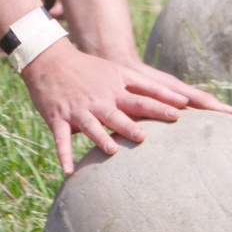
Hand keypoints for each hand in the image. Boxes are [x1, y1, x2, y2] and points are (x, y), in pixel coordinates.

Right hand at [18, 40, 230, 174]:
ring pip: (91, 125)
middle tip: (146, 136)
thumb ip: (144, 86)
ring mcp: (78, 108)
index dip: (161, 103)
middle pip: (119, 111)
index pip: (143, 95)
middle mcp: (99, 98)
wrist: (50, 60)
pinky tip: (69, 171)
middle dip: (132, 124)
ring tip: (112, 150)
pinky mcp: (58, 118)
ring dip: (100, 138)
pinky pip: (61, 139)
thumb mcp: (117, 72)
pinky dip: (64, 155)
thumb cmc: (90, 69)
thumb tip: (180, 99)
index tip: (181, 111)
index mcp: (116, 87)